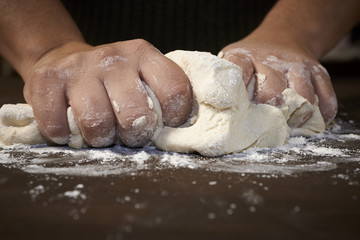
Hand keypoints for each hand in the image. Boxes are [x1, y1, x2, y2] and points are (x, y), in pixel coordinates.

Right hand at [23, 39, 191, 146]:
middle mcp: (113, 57)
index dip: (174, 118)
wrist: (63, 61)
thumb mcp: (140, 78)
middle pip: (135, 114)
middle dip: (133, 136)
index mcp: (144, 55)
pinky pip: (58, 125)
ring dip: (99, 138)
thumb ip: (159, 99)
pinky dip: (64, 136)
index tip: (163, 127)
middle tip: (127, 135)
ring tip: (99, 132)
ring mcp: (79, 66)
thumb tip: (178, 132)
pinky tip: (69, 127)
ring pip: (97, 123)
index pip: (174, 90)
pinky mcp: (47, 79)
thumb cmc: (110, 81)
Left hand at [219, 34, 336, 124]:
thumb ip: (224, 85)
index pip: (238, 73)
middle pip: (272, 93)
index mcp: (243, 57)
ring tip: (286, 128)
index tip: (232, 114)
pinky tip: (307, 122)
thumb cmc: (250, 61)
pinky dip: (319, 115)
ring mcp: (297, 65)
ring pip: (302, 97)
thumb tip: (211, 117)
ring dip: (295, 118)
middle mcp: (271, 59)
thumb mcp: (231, 63)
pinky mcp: (318, 71)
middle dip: (267, 116)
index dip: (235, 95)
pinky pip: (324, 98)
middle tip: (262, 130)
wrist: (282, 37)